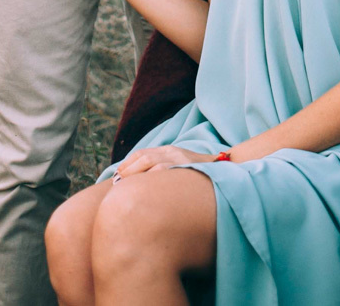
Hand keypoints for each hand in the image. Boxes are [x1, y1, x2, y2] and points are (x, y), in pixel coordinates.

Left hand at [111, 146, 228, 181]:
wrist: (225, 169)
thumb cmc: (200, 173)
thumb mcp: (179, 166)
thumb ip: (164, 169)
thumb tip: (144, 184)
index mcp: (169, 150)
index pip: (143, 153)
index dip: (128, 163)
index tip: (116, 175)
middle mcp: (172, 151)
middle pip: (143, 157)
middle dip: (128, 169)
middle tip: (115, 183)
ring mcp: (179, 158)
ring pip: (151, 162)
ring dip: (135, 173)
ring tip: (123, 186)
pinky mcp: (185, 166)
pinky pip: (164, 170)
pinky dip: (151, 177)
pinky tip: (144, 188)